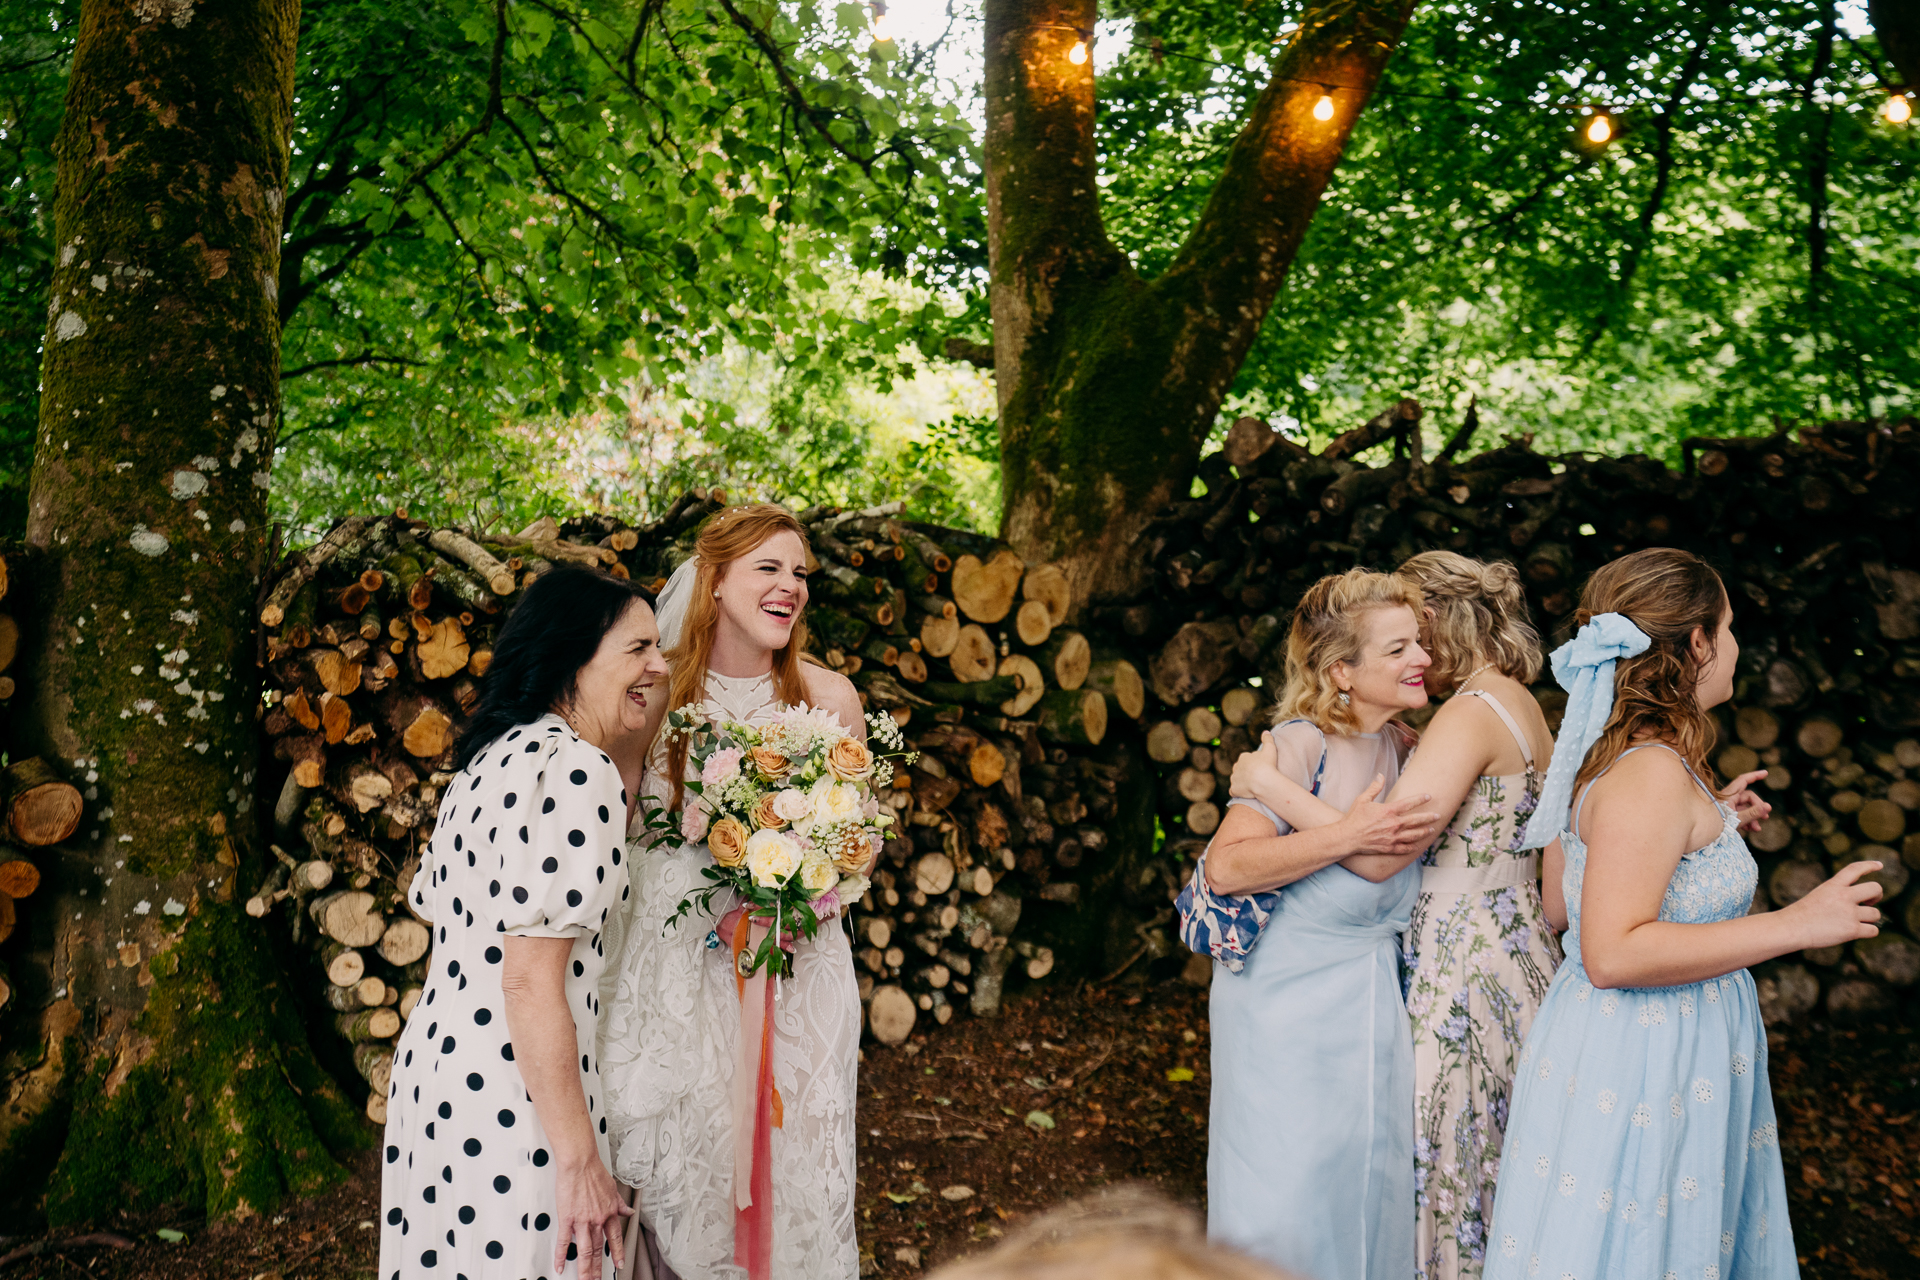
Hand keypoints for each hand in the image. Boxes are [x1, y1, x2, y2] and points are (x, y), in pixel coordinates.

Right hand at [552, 1155, 632, 1279]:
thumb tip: (629, 1212)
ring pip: (584, 1251)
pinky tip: (560, 1267)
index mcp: (609, 1212)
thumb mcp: (613, 1189)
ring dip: (585, 1268)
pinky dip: (561, 1256)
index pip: (615, 1238)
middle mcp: (597, 1219)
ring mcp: (582, 1221)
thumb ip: (620, 1204)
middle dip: (599, 1268)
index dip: (618, 1253)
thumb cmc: (594, 1172)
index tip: (620, 1264)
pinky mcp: (567, 1219)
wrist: (580, 1163)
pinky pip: (564, 1242)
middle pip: (598, 1249)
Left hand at [1228, 732, 1283, 800]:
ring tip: (1251, 786)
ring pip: (1236, 780)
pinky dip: (1238, 792)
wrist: (1263, 781)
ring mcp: (1234, 779)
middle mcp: (1236, 767)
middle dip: (1245, 772)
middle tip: (1255, 777)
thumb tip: (1266, 731)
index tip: (1259, 767)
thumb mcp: (1270, 749)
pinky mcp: (1234, 790)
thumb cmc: (1267, 765)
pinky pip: (1234, 791)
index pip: (1246, 759)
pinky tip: (1244, 794)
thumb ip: (1268, 740)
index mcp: (1243, 757)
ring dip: (1241, 782)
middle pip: (1240, 769)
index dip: (1253, 763)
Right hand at [1333, 774, 1441, 856]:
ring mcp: (1393, 837)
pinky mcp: (1389, 848)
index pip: (1409, 803)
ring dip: (1424, 832)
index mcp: (1388, 811)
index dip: (1420, 799)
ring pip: (1414, 835)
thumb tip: (1380, 775)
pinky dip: (1412, 847)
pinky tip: (1417, 845)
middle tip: (1437, 815)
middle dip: (1428, 817)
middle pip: (1416, 820)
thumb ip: (1374, 788)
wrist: (1347, 837)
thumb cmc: (1354, 818)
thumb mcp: (1362, 799)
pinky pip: (1405, 848)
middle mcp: (1394, 824)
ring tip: (1431, 829)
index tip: (1429, 796)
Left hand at [1719, 770, 1771, 833]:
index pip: (1743, 781)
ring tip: (1757, 829)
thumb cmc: (1715, 825)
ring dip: (1753, 817)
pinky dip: (1746, 821)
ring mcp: (1726, 807)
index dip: (1754, 776)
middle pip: (1747, 797)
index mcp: (1727, 795)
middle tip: (1765, 817)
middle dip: (1758, 807)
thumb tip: (1768, 807)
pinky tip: (1751, 830)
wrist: (1702, 833)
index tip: (1765, 773)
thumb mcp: (1736, 819)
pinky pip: (1739, 815)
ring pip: (1744, 808)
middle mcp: (1727, 799)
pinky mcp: (1725, 815)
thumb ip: (1752, 813)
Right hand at [1784, 860, 1882, 951]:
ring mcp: (1849, 913)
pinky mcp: (1852, 930)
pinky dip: (1867, 932)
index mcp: (1833, 885)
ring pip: (1876, 913)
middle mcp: (1844, 896)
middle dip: (1877, 896)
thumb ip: (1839, 895)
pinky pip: (1873, 930)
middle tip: (1869, 902)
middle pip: (1875, 888)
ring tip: (1852, 922)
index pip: (1855, 869)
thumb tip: (1864, 904)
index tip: (1879, 865)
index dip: (1869, 865)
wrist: (1791, 928)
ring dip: (1868, 919)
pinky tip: (1854, 932)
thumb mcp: (1819, 896)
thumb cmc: (1802, 915)